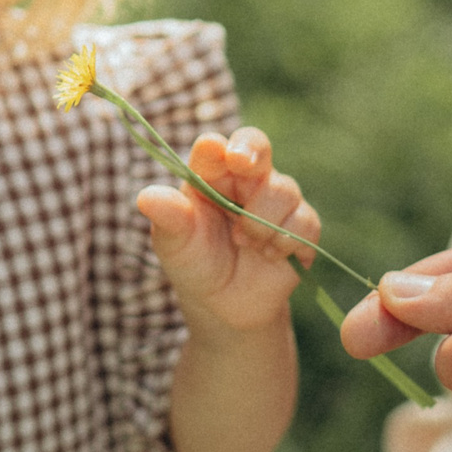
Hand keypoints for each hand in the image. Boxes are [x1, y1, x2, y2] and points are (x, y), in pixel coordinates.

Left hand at [139, 126, 318, 333]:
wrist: (225, 305)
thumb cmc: (194, 264)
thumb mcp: (174, 245)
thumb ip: (168, 219)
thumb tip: (146, 197)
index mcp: (209, 175)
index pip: (215, 147)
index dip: (220, 148)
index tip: (222, 157)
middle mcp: (244, 179)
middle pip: (257, 147)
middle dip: (252, 153)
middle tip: (242, 166)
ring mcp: (276, 199)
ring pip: (284, 190)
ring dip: (262, 222)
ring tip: (243, 243)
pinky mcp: (302, 225)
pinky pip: (305, 222)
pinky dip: (285, 242)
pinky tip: (268, 256)